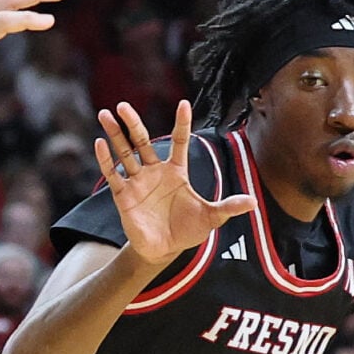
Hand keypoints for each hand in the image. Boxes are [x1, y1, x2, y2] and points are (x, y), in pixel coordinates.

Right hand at [94, 99, 256, 263]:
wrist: (165, 250)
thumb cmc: (188, 230)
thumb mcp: (211, 218)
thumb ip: (228, 207)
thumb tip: (254, 202)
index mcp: (177, 171)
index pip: (180, 141)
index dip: (182, 123)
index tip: (184, 103)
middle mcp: (155, 171)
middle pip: (142, 141)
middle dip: (133, 123)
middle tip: (123, 106)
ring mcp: (138, 182)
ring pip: (125, 153)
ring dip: (115, 135)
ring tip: (105, 114)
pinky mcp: (124, 195)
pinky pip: (113, 174)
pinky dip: (106, 160)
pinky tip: (99, 143)